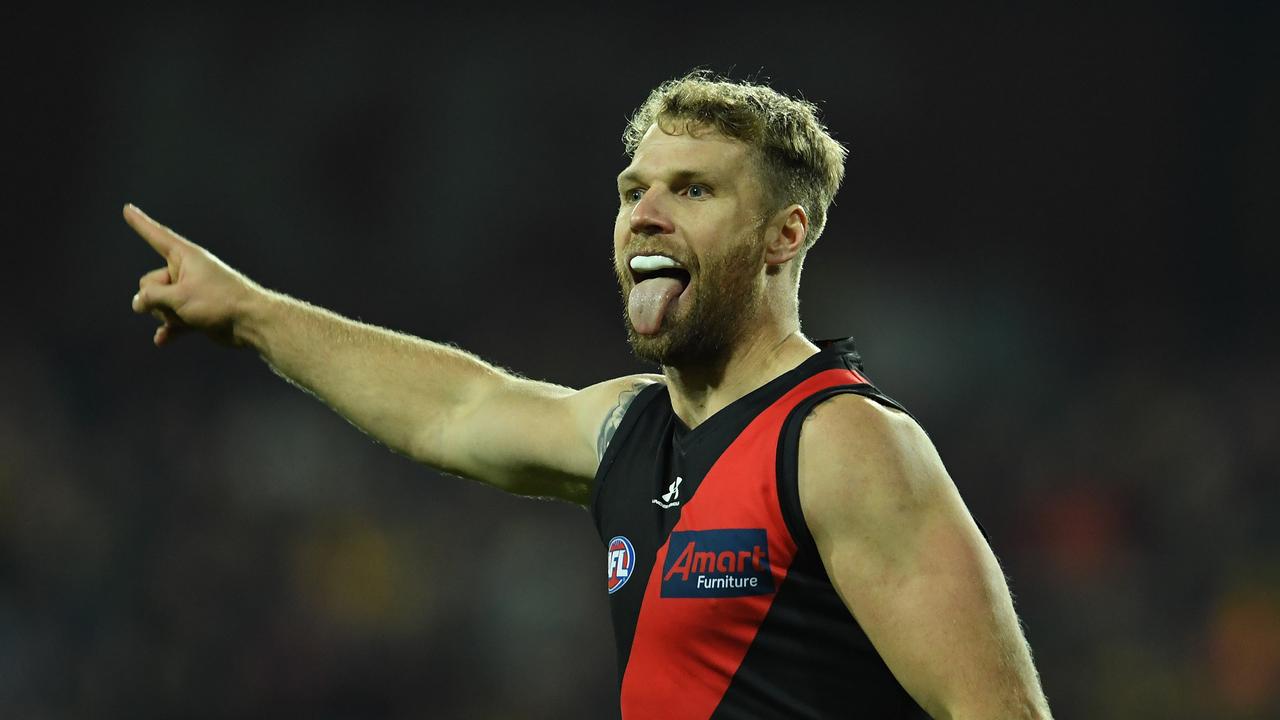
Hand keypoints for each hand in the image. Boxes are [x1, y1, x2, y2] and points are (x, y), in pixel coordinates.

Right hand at [126, 204, 261, 346]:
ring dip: (167, 315)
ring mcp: (190, 292)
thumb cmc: (219, 302)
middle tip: (180, 303)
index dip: (140, 223)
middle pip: (150, 282)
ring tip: (191, 317)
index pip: (156, 235)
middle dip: (156, 298)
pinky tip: (162, 340)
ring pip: (159, 304)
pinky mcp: (196, 312)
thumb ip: (152, 297)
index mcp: (185, 256)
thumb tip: (138, 303)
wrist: (251, 323)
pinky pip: (172, 320)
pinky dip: (169, 329)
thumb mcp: (179, 297)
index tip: (127, 208)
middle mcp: (186, 271)